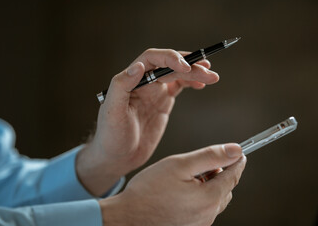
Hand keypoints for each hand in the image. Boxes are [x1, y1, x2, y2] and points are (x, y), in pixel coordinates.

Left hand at [76, 49, 218, 195]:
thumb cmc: (110, 136)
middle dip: (189, 65)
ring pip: (177, 74)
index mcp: (130, 80)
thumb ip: (121, 86)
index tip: (184, 67)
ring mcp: (154, 92)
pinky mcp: (163, 102)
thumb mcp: (112, 112)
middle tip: (207, 69)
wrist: (117, 157)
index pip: (152, 59)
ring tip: (212, 76)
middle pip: (169, 65)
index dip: (169, 58)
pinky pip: (180, 86)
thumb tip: (137, 66)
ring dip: (194, 72)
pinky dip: (192, 82)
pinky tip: (202, 84)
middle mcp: (143, 82)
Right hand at [99, 143, 246, 225]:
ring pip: (214, 199)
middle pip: (225, 188)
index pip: (233, 176)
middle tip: (200, 164)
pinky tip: (180, 191)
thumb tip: (235, 150)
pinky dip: (199, 197)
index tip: (239, 152)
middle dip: (219, 173)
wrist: (128, 217)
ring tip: (186, 178)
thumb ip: (210, 156)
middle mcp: (208, 215)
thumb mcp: (180, 165)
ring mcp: (200, 224)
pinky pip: (203, 209)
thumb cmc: (149, 190)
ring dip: (208, 186)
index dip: (237, 161)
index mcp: (209, 198)